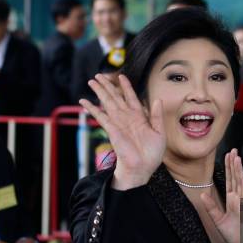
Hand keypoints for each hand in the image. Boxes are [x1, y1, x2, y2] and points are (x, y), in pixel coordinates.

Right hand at [80, 74, 165, 189]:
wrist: (142, 167)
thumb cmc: (152, 154)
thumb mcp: (159, 132)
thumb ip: (156, 116)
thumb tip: (158, 99)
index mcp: (139, 117)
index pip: (131, 97)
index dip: (126, 86)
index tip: (121, 76)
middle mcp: (127, 117)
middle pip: (115, 97)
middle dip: (107, 85)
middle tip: (98, 75)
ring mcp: (118, 122)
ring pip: (107, 102)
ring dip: (99, 91)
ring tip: (91, 81)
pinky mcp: (111, 129)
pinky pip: (100, 116)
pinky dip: (91, 108)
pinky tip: (83, 101)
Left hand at [201, 149, 242, 242]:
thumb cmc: (237, 237)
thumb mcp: (219, 221)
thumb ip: (211, 208)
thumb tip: (202, 194)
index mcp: (234, 201)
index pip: (230, 181)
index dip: (228, 168)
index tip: (228, 154)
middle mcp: (240, 201)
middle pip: (236, 180)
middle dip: (234, 165)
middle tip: (233, 150)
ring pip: (242, 186)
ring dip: (240, 173)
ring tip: (238, 159)